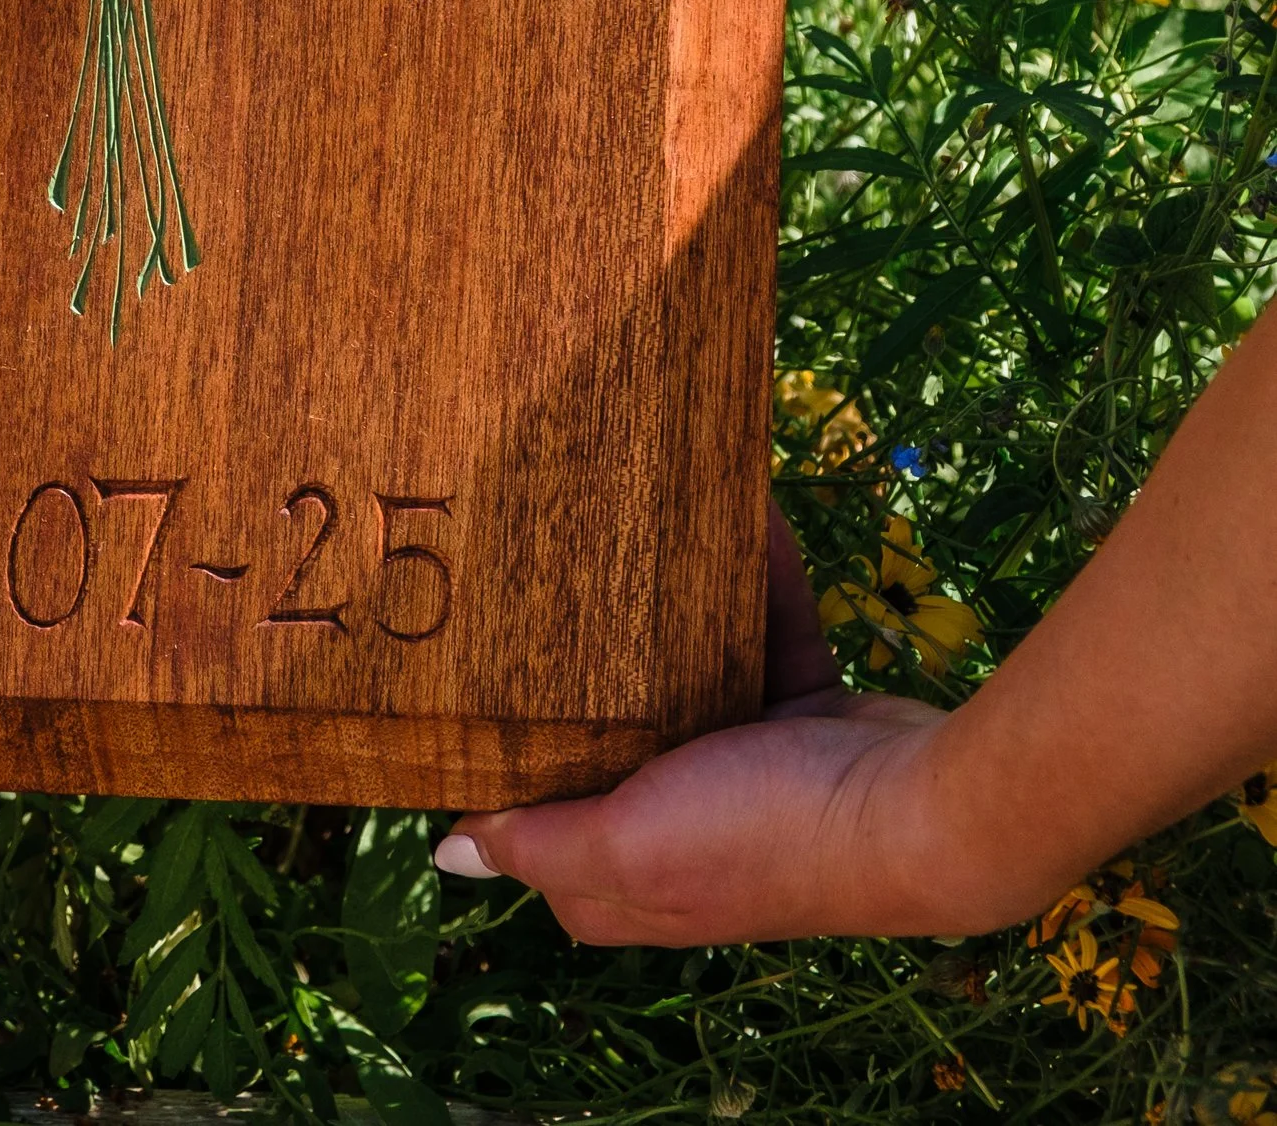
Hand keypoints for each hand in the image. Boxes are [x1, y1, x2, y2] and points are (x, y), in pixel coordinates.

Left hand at [438, 509, 950, 945]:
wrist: (924, 809)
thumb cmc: (764, 839)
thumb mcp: (629, 846)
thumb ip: (540, 844)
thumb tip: (448, 854)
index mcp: (626, 871)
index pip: (536, 813)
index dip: (501, 750)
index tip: (462, 659)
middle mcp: (678, 820)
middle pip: (605, 725)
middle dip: (581, 654)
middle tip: (535, 559)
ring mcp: (742, 763)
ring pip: (683, 662)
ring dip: (668, 596)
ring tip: (625, 512)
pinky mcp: (799, 709)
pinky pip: (761, 623)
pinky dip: (753, 569)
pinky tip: (733, 502)